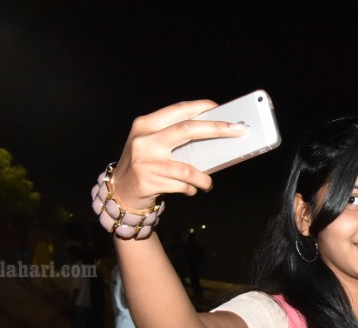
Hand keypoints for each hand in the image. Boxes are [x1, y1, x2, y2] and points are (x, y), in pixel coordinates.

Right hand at [109, 100, 247, 208]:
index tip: (220, 108)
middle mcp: (145, 140)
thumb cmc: (145, 164)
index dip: (201, 107)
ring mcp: (147, 162)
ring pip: (189, 170)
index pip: (178, 110)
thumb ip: (174, 137)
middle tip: (238, 130)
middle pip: (187, 130)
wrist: (120, 191)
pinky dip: (190, 190)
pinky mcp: (150, 182)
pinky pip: (182, 186)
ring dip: (204, 179)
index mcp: (146, 124)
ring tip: (207, 183)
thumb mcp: (152, 143)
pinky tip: (188, 190)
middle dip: (216, 129)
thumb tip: (212, 134)